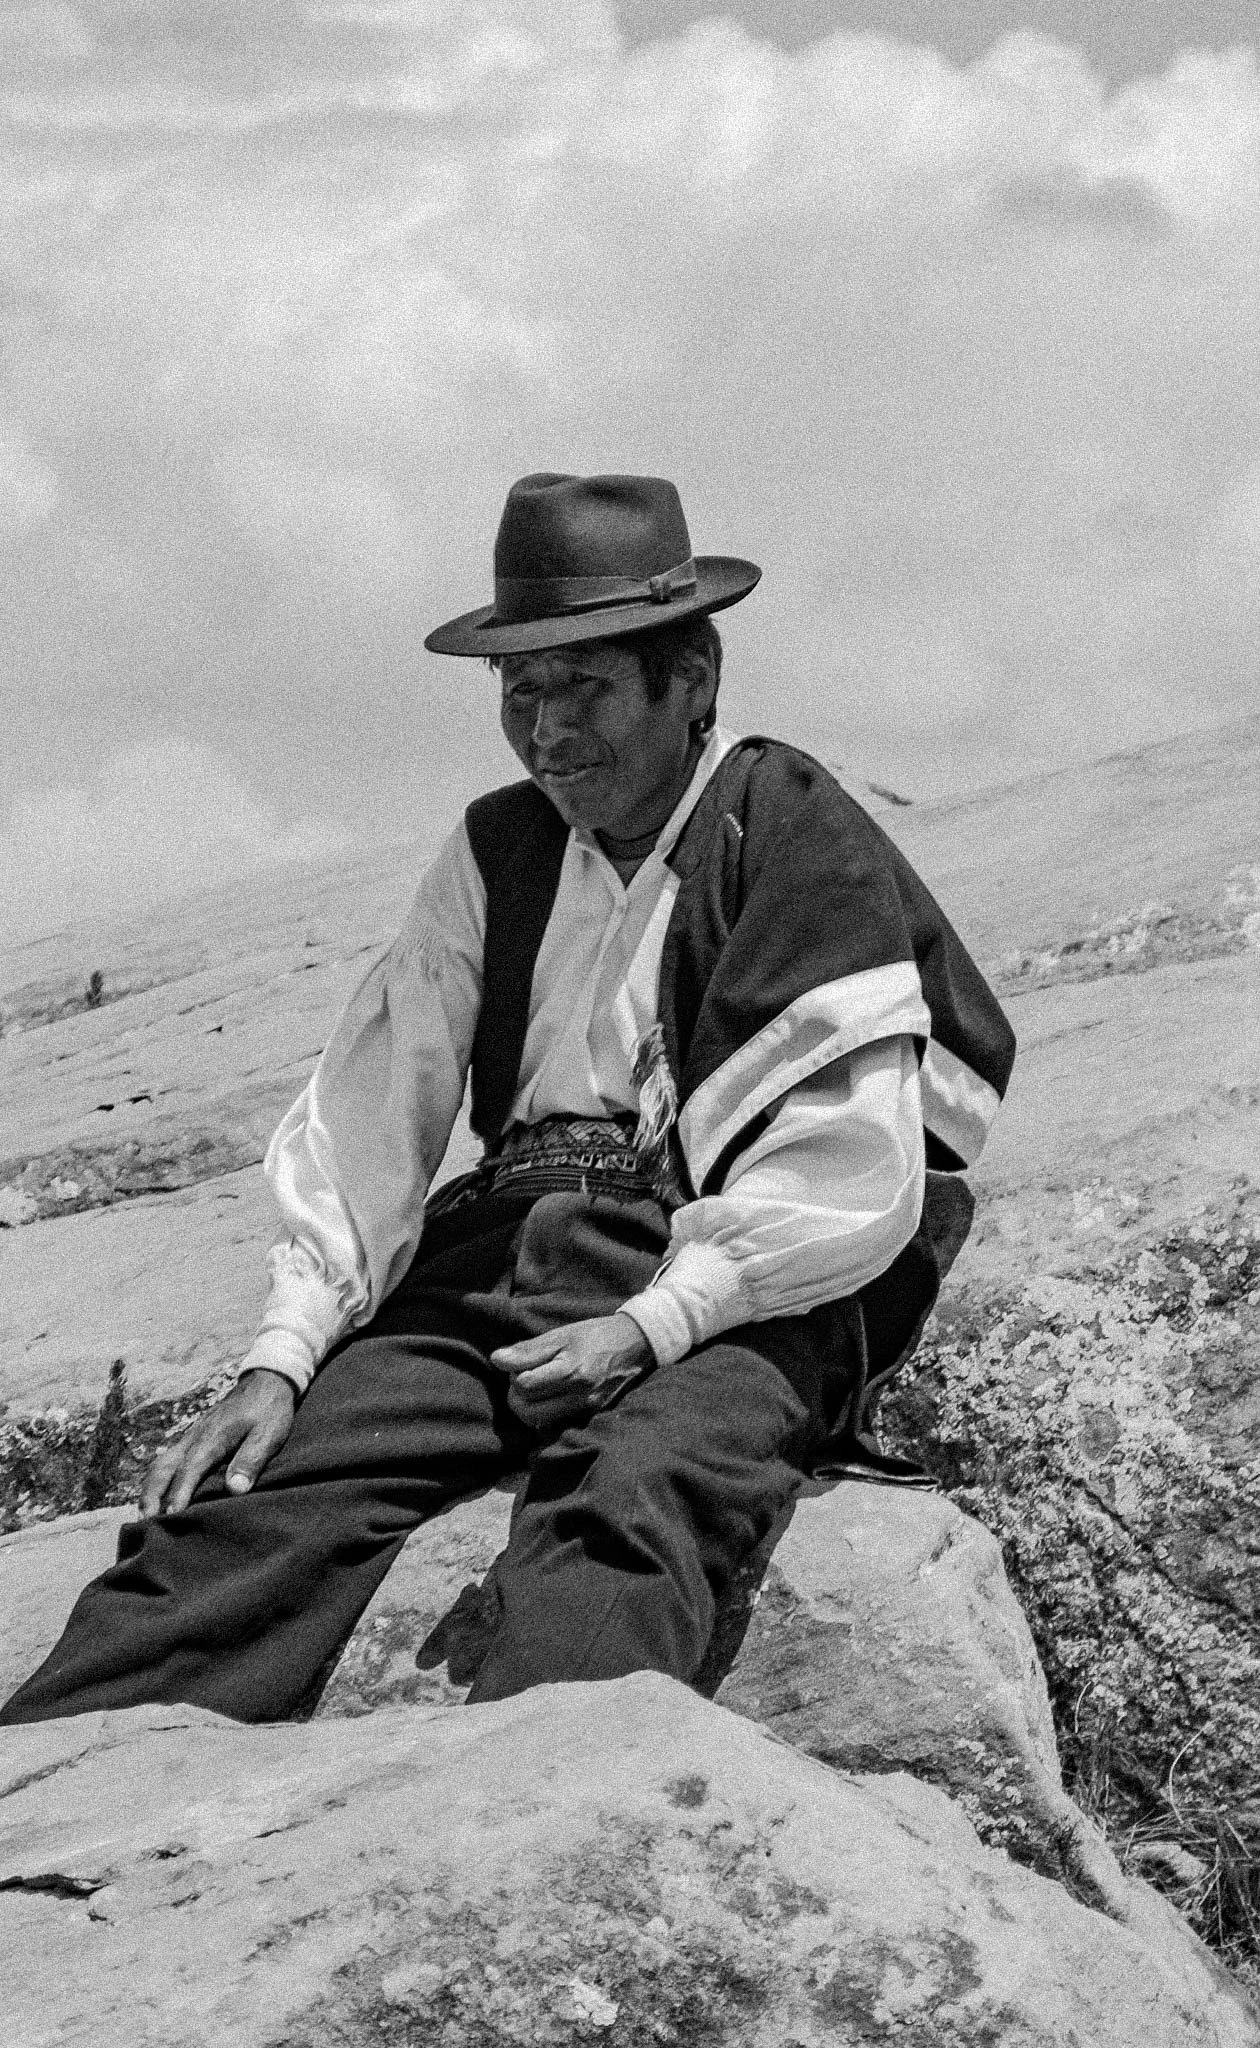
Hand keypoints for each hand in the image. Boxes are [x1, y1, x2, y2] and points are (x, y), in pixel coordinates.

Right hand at [139, 1370, 295, 1517]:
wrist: (265, 1382)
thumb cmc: (269, 1410)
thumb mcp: (269, 1434)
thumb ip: (251, 1459)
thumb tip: (234, 1489)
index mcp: (213, 1438)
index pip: (190, 1469)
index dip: (179, 1493)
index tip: (172, 1516)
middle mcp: (195, 1438)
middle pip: (163, 1467)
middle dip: (151, 1494)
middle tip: (146, 1521)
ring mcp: (191, 1437)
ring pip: (160, 1464)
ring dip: (150, 1489)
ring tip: (145, 1514)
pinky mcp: (193, 1439)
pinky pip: (167, 1460)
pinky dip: (157, 1479)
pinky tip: (158, 1495)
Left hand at [491, 1313, 653, 1428]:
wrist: (635, 1345)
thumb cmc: (595, 1335)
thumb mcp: (561, 1335)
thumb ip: (528, 1350)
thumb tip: (496, 1359)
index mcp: (571, 1372)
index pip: (524, 1385)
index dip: (513, 1374)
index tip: (520, 1363)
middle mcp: (580, 1397)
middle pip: (527, 1412)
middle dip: (517, 1396)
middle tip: (524, 1377)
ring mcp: (586, 1410)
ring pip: (539, 1422)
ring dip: (529, 1406)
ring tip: (536, 1387)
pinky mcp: (591, 1416)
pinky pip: (556, 1423)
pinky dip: (546, 1413)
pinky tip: (550, 1396)